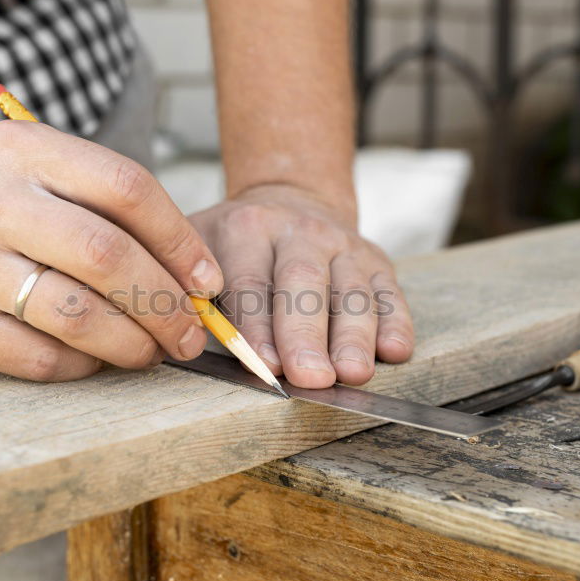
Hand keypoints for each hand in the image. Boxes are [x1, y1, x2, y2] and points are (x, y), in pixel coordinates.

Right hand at [0, 120, 223, 380]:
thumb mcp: (36, 169)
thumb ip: (105, 206)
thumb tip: (193, 280)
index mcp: (24, 150)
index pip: (127, 188)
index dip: (181, 241)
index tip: (207, 282)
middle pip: (107, 255)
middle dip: (165, 303)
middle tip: (189, 334)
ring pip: (77, 315)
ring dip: (131, 343)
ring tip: (150, 352)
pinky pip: (39, 359)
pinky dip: (83, 367)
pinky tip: (94, 361)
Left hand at [189, 184, 414, 387]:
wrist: (289, 203)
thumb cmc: (235, 247)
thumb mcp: (200, 250)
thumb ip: (189, 290)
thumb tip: (184, 337)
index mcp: (247, 229)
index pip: (251, 282)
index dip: (259, 327)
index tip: (266, 366)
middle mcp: (299, 232)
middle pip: (305, 284)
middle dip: (307, 335)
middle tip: (311, 376)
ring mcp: (344, 245)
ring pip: (352, 292)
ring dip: (354, 336)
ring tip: (353, 373)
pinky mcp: (377, 262)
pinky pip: (390, 294)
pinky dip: (395, 322)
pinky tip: (394, 350)